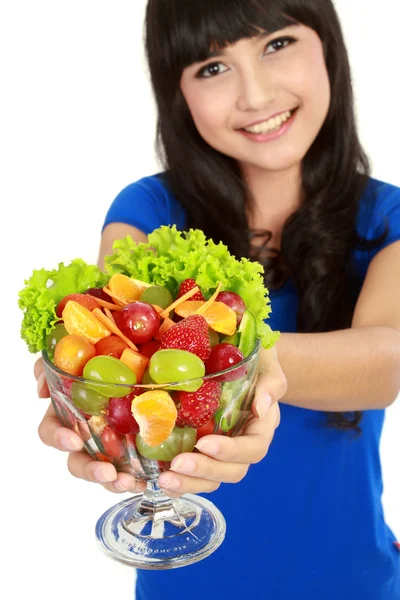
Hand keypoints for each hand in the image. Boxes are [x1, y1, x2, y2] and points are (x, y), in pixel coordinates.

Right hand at [34, 358, 145, 493]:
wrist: (147, 340)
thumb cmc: (112, 346)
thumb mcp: (82, 346)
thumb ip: (56, 363)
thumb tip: (41, 390)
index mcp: (70, 410)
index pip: (51, 430)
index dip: (58, 438)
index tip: (73, 440)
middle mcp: (87, 430)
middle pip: (77, 460)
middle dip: (89, 471)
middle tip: (108, 472)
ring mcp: (112, 441)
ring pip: (104, 470)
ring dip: (113, 482)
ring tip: (129, 482)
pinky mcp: (136, 446)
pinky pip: (132, 468)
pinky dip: (137, 478)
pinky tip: (147, 480)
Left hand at [157, 346, 286, 496]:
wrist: (236, 359)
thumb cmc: (254, 361)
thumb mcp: (266, 364)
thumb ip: (270, 382)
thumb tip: (262, 405)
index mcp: (262, 426)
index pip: (253, 448)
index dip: (230, 451)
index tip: (204, 443)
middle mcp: (244, 444)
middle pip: (233, 471)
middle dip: (205, 471)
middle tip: (177, 465)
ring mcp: (223, 451)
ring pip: (213, 479)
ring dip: (190, 483)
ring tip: (165, 480)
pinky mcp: (203, 452)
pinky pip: (196, 475)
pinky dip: (180, 483)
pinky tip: (159, 480)